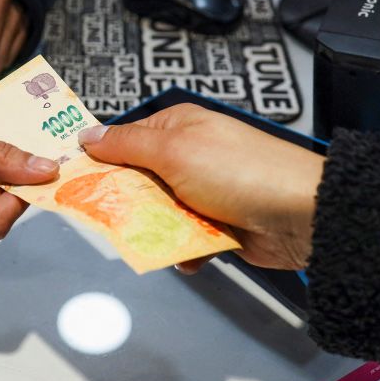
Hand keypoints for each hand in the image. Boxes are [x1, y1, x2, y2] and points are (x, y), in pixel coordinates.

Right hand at [78, 104, 324, 269]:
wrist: (302, 214)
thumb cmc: (243, 171)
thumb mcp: (173, 150)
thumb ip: (126, 144)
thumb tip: (89, 135)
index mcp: (177, 128)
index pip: (125, 141)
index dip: (101, 162)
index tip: (77, 181)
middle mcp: (189, 157)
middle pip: (138, 182)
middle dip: (128, 202)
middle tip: (115, 215)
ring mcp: (204, 192)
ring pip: (158, 215)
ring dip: (158, 229)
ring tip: (163, 234)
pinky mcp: (217, 224)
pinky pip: (185, 239)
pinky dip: (185, 248)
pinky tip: (191, 252)